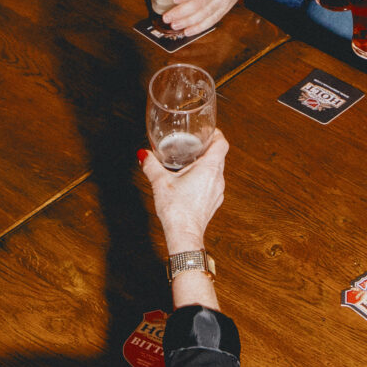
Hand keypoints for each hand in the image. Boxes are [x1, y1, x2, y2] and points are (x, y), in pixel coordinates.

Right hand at [142, 126, 227, 256]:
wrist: (184, 235)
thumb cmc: (177, 210)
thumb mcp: (160, 183)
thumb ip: (151, 165)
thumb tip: (143, 155)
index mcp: (209, 168)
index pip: (222, 143)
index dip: (217, 134)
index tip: (209, 130)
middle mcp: (218, 179)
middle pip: (220, 156)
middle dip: (208, 148)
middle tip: (195, 144)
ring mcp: (218, 192)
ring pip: (217, 171)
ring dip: (207, 164)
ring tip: (191, 162)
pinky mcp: (213, 203)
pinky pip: (213, 184)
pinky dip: (205, 179)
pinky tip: (191, 183)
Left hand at [163, 0, 251, 35]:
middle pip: (201, 4)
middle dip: (182, 13)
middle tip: (167, 17)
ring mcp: (223, 1)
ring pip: (205, 15)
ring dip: (188, 22)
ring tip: (174, 25)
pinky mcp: (225, 9)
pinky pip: (212, 21)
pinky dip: (199, 28)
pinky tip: (188, 31)